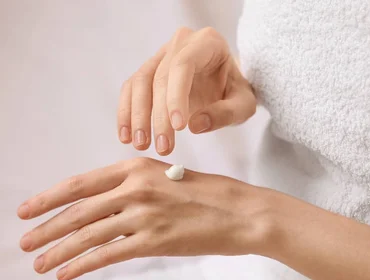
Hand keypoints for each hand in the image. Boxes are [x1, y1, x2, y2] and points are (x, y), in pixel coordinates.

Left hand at [17, 158, 264, 279]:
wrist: (243, 212)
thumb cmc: (208, 194)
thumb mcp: (165, 176)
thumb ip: (133, 185)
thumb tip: (102, 203)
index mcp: (135, 167)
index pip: (80, 184)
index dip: (48, 198)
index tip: (25, 211)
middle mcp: (135, 188)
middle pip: (78, 211)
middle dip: (45, 228)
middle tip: (23, 243)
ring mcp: (144, 215)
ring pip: (88, 235)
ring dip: (58, 252)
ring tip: (37, 264)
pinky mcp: (155, 241)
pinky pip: (109, 254)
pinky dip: (83, 265)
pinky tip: (66, 274)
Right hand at [118, 27, 255, 154]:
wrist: (225, 84)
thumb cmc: (234, 92)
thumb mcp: (244, 105)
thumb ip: (226, 114)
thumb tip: (195, 125)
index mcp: (206, 42)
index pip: (183, 65)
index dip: (176, 96)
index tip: (178, 128)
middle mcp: (180, 43)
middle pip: (160, 77)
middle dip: (158, 116)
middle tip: (163, 147)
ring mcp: (160, 55)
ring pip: (139, 82)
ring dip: (137, 116)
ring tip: (141, 144)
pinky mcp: (147, 71)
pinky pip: (130, 89)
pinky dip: (126, 113)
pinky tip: (126, 136)